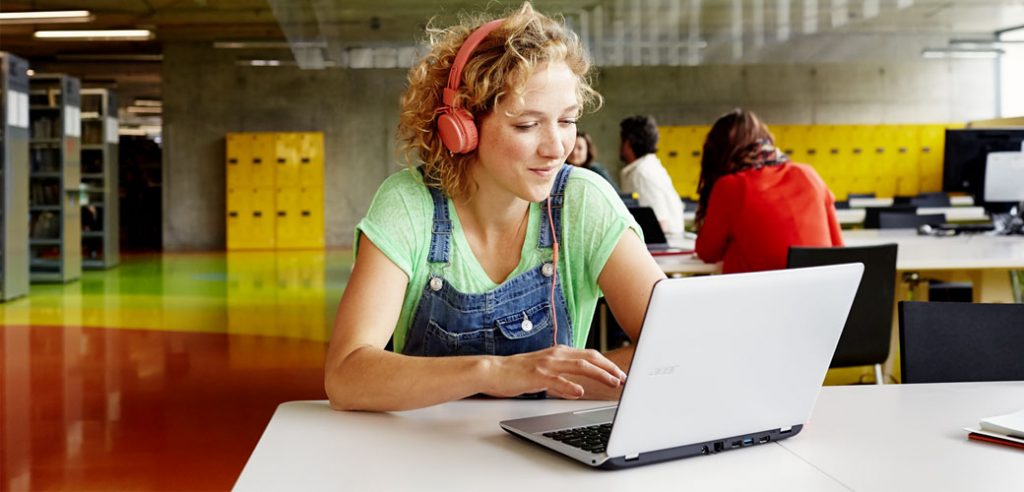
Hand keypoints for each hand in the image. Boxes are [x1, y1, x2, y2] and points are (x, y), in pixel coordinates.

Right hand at [485, 346, 626, 398]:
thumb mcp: (545, 372)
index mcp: (559, 352)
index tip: (620, 374)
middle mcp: (556, 354)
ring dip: (599, 374)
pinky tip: (579, 393)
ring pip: (579, 366)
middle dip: (609, 368)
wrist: (494, 370)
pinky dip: (569, 386)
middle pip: (590, 358)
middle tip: (623, 378)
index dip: (607, 364)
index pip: (590, 355)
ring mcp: (547, 364)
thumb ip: (562, 376)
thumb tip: (578, 387)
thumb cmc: (518, 372)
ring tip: (612, 383)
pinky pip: (556, 380)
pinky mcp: (536, 375)